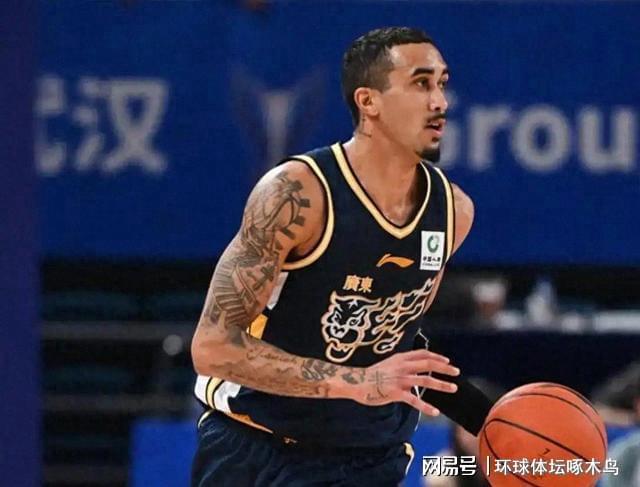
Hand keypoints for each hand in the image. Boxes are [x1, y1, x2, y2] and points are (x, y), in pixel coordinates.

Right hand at [343, 349, 459, 415]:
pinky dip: (426, 406)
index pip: (423, 354)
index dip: (436, 357)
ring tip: (453, 388)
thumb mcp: (388, 363)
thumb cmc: (372, 374)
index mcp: (400, 358)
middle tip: (457, 372)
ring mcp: (400, 379)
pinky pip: (414, 400)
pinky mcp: (395, 393)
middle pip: (428, 364)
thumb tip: (414, 364)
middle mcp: (402, 367)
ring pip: (426, 380)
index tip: (447, 361)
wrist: (356, 382)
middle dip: (445, 368)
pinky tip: (435, 412)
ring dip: (442, 385)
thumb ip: (402, 363)